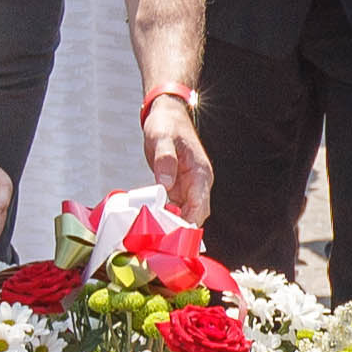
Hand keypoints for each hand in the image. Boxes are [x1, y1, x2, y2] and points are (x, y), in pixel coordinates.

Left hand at [139, 92, 213, 222]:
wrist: (167, 114)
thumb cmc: (167, 124)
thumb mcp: (162, 138)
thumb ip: (165, 160)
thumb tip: (165, 184)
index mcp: (200, 173)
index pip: (200, 205)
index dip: (189, 222)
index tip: (175, 234)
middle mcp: (197, 182)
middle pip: (195, 214)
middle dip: (180, 227)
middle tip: (159, 236)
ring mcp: (188, 186)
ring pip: (185, 213)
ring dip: (172, 222)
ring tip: (153, 230)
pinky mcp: (177, 186)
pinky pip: (174, 206)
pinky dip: (165, 214)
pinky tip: (151, 218)